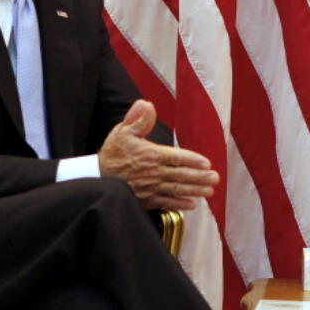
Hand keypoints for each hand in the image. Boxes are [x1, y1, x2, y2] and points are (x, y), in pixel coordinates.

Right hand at [98, 100, 218, 209]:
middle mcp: (153, 173)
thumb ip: (138, 119)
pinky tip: (191, 205)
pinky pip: (165, 203)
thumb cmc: (112, 153)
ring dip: (194, 191)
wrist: (94, 178)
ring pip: (176, 190)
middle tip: (215, 179)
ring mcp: (150, 188)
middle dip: (199, 178)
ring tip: (209, 192)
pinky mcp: (145, 200)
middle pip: (180, 175)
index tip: (206, 163)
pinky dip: (179, 205)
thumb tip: (146, 104)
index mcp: (150, 155)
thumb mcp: (123, 132)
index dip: (192, 160)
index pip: (176, 157)